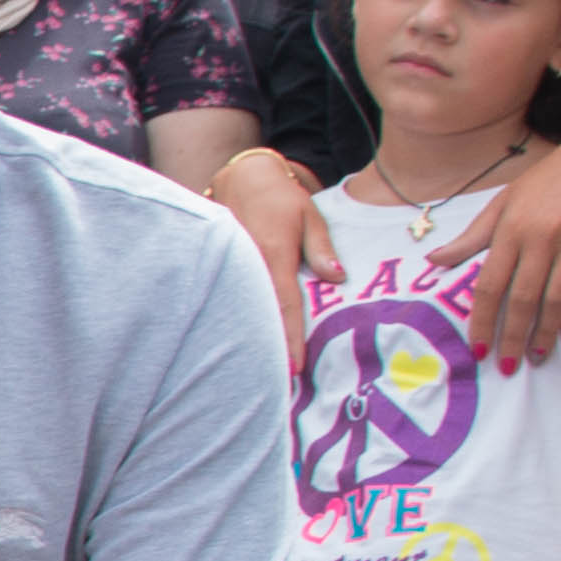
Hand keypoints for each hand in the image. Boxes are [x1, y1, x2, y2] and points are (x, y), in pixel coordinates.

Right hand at [205, 146, 330, 363]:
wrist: (242, 175)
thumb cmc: (282, 196)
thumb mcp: (310, 215)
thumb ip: (321, 248)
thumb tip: (337, 278)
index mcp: (274, 255)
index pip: (285, 305)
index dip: (290, 338)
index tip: (294, 368)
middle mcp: (250, 264)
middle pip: (260, 316)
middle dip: (268, 350)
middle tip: (276, 385)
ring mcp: (232, 267)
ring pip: (242, 309)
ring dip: (250, 338)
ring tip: (254, 373)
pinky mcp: (222, 267)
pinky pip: (232, 297)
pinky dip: (238, 319)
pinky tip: (238, 341)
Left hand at [457, 117, 560, 366]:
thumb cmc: (551, 178)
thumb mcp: (506, 200)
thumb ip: (472, 236)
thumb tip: (433, 260)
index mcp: (511, 228)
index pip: (490, 285)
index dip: (482, 321)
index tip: (477, 349)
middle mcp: (541, 238)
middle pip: (522, 300)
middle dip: (512, 338)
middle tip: (506, 367)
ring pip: (557, 301)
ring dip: (546, 335)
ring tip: (536, 358)